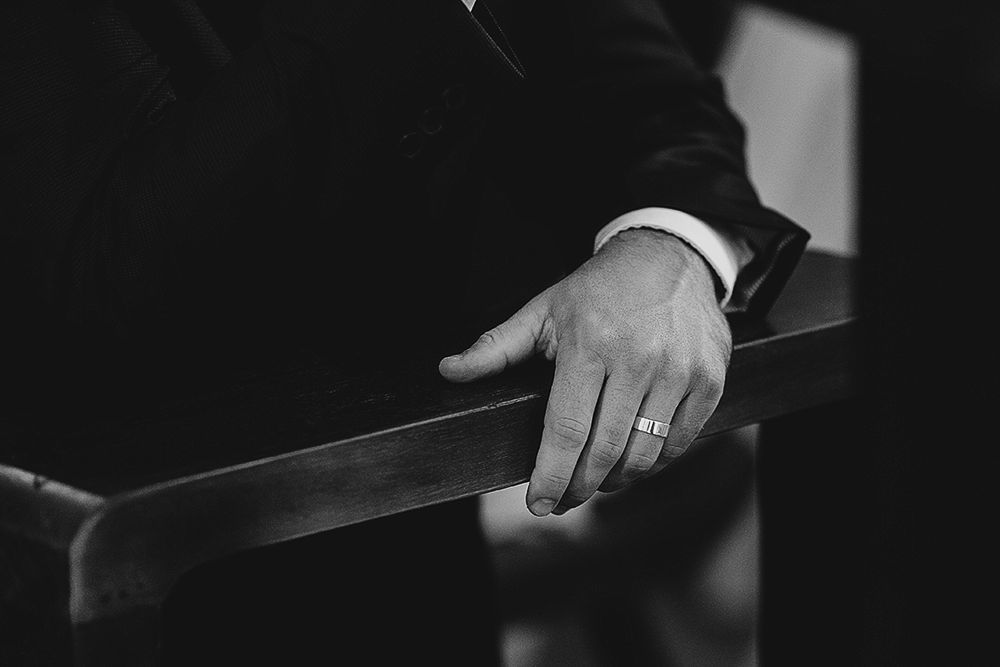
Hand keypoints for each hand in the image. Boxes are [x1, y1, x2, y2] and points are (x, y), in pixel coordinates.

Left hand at [439, 229, 731, 515]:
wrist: (669, 258)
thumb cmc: (598, 290)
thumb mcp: (542, 311)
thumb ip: (495, 348)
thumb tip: (449, 371)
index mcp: (590, 343)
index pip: (566, 429)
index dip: (550, 475)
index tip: (537, 503)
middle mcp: (638, 359)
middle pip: (605, 451)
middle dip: (578, 487)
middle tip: (563, 500)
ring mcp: (680, 370)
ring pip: (644, 454)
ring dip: (615, 480)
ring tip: (595, 480)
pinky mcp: (709, 380)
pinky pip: (680, 442)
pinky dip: (654, 463)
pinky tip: (633, 460)